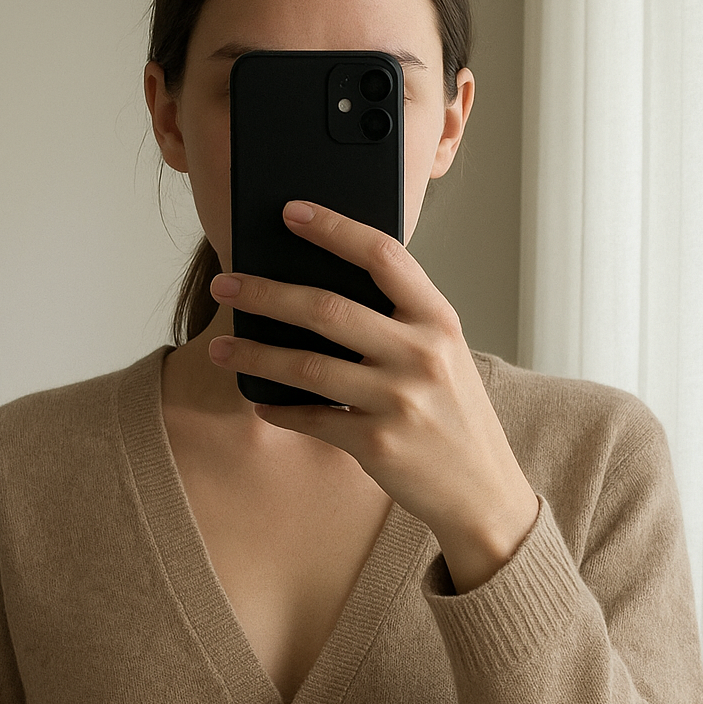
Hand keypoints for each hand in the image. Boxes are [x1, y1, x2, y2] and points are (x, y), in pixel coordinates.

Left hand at [208, 200, 539, 585]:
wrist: (483, 491)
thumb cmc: (454, 416)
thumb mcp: (443, 356)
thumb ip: (399, 322)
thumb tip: (317, 292)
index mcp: (439, 320)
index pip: (383, 255)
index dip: (334, 228)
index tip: (290, 212)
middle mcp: (422, 354)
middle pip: (326, 308)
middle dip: (265, 292)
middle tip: (225, 283)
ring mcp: (400, 400)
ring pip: (306, 365)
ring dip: (253, 355)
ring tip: (218, 348)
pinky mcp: (377, 443)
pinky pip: (311, 418)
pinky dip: (278, 409)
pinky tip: (259, 401)